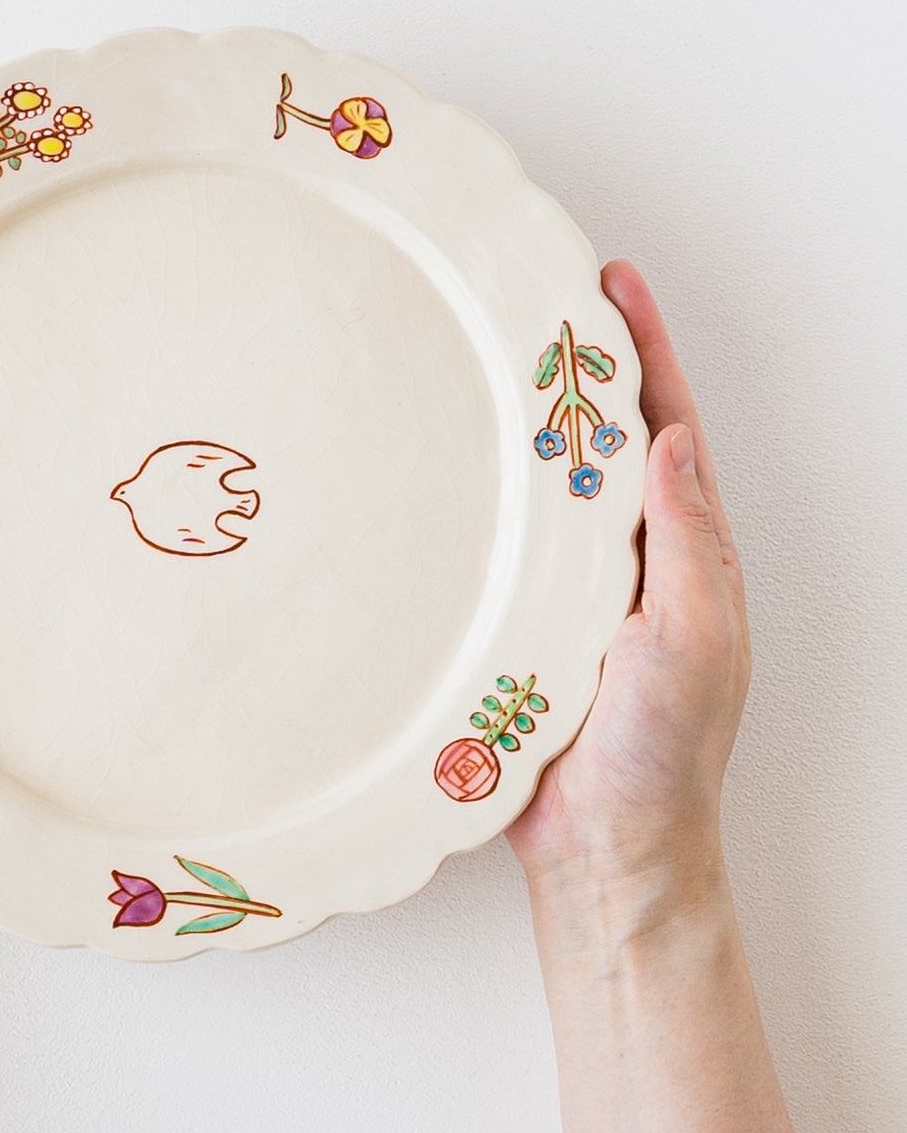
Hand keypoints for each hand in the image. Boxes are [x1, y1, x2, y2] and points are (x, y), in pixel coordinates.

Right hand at [506, 261, 750, 898]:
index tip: (610, 285)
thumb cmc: (663, 754)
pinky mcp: (517, 626)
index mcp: (684, 553)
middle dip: (574, 369)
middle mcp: (627, 561)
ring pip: (542, 489)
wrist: (603, 848)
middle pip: (600, 443)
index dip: (644, 353)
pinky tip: (439, 476)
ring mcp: (568, 592)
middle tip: (532, 305)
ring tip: (481, 366)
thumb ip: (685, 543)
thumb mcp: (694, 639)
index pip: (665, 428)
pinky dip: (475, 503)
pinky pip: (496, 548)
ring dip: (518, 427)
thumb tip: (671, 441)